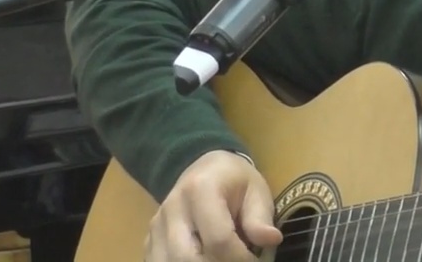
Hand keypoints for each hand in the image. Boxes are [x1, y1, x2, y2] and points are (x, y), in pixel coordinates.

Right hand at [144, 150, 283, 261]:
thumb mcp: (256, 191)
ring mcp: (157, 225)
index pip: (218, 239)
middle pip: (187, 258)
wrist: (205, 168)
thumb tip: (271, 240)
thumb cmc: (235, 181)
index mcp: (201, 189)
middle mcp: (172, 207)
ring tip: (221, 261)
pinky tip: (204, 261)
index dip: (240, 259)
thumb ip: (260, 218)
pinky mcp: (150, 239)